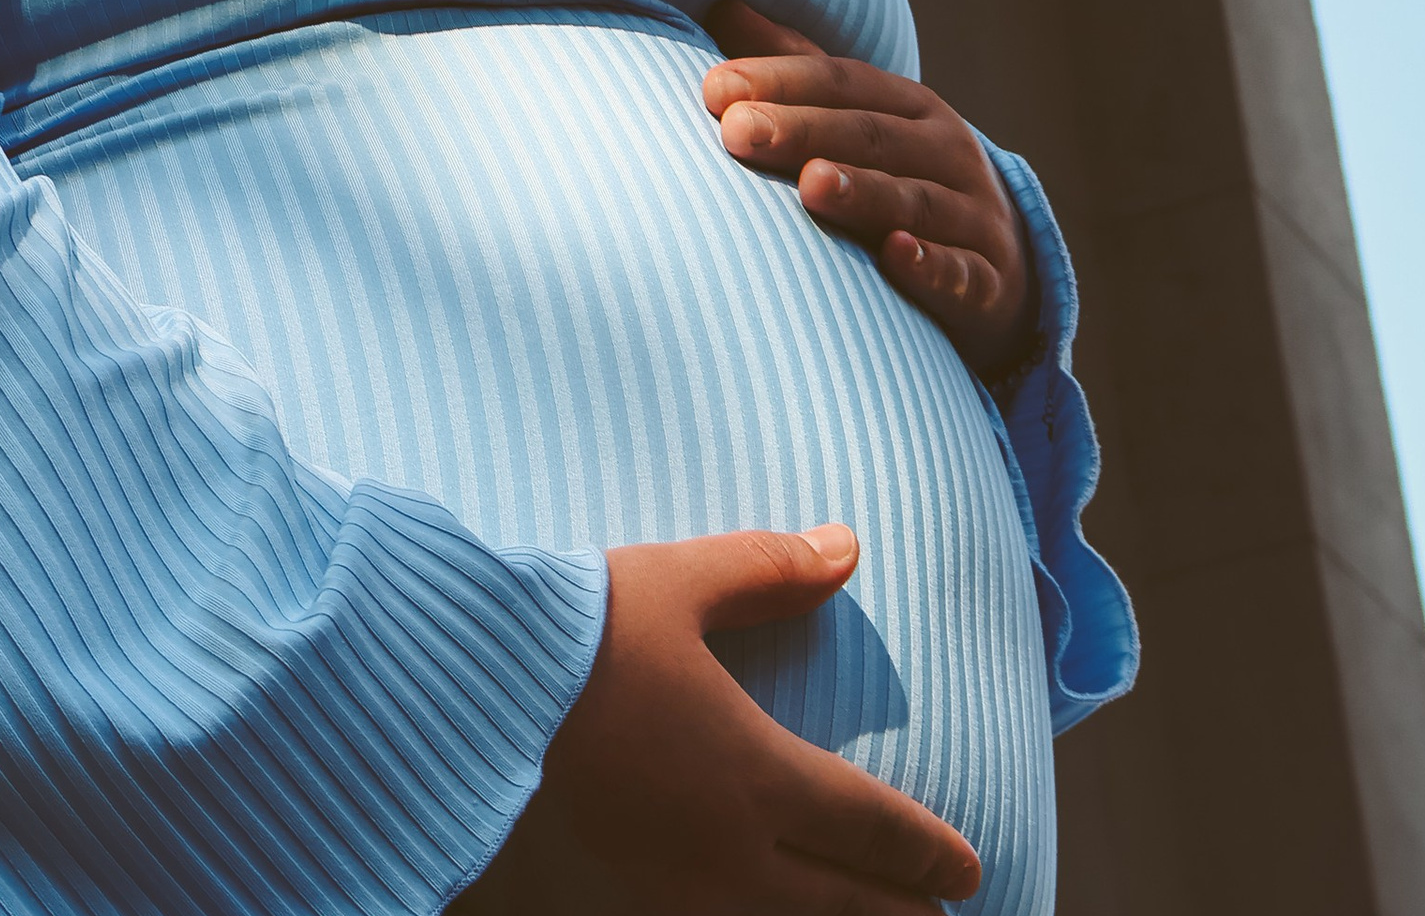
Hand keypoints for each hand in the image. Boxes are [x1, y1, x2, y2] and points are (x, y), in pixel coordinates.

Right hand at [452, 525, 980, 912]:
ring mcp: (669, 896)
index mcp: (755, 774)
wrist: (456, 711)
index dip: (925, 851)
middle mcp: (728, 855)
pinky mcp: (612, 911)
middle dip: (895, 911)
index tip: (968, 870)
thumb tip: (846, 545)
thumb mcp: (676, 584)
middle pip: (838, 902)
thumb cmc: (570, 640)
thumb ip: (766, 571)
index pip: (869, 826)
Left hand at [702, 0, 1033, 377]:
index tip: (715, 89)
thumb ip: (797, 68)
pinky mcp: (988, 284)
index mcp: (912, 105)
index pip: (842, 82)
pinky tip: (894, 256)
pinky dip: (931, 266)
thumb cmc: (902, 177)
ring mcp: (974, 217)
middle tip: (738, 133)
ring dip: (863, 192)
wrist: (999, 266)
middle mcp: (948, 151)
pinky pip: (962, 273)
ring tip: (810, 185)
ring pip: (915, 200)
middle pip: (871, 135)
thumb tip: (723, 5)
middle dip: (802, 131)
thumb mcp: (861, 117)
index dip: (781, 80)